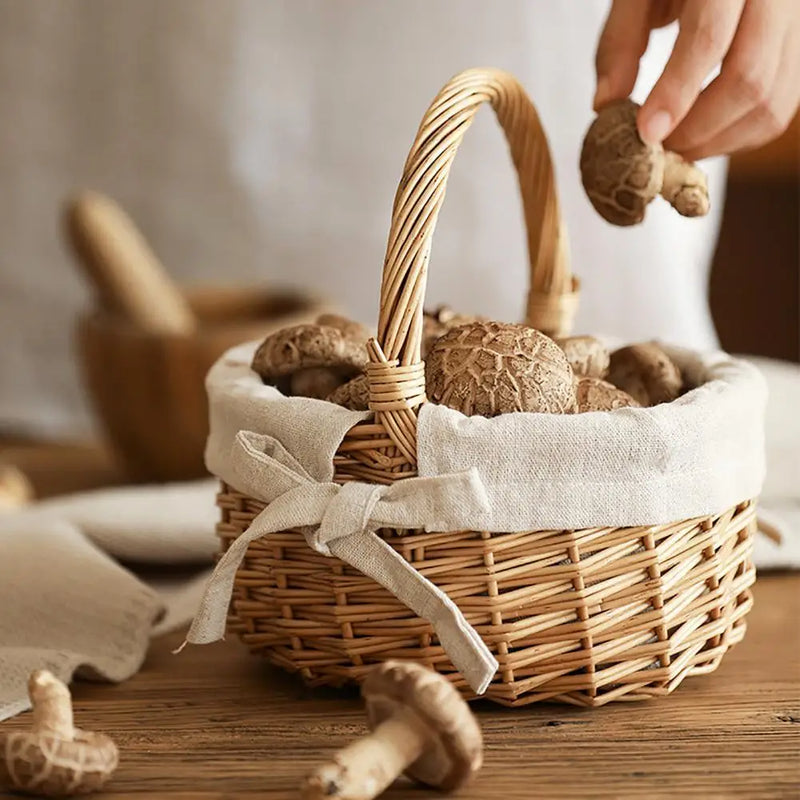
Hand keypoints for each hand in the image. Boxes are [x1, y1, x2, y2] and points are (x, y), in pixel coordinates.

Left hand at [594, 0, 799, 159]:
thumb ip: (620, 42)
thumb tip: (606, 105)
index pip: (709, 37)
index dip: (676, 93)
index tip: (646, 133)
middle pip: (749, 77)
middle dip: (697, 129)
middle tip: (657, 149)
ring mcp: (795, 20)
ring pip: (772, 100)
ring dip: (720, 141)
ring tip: (676, 147)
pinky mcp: (799, 46)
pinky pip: (782, 105)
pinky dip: (741, 135)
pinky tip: (704, 137)